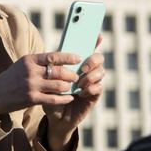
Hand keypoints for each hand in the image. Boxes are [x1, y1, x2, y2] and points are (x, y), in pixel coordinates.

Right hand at [0, 51, 80, 119]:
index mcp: (29, 60)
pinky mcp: (32, 99)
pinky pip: (54, 99)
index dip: (68, 57)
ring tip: (72, 87)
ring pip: (58, 85)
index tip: (79, 58)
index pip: (53, 56)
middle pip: (58, 71)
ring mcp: (31, 85)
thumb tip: (59, 60)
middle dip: (71, 74)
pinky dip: (64, 98)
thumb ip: (38, 62)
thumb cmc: (12, 78)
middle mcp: (31, 71)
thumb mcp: (22, 65)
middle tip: (77, 76)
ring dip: (68, 86)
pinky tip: (70, 98)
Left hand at [43, 35, 104, 150]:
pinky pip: (99, 88)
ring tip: (78, 83)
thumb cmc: (50, 93)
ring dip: (90, 76)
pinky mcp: (93, 95)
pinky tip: (81, 92)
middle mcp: (86, 71)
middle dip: (93, 60)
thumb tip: (57, 52)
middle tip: (83, 67)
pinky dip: (91, 88)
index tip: (98, 34)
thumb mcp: (49, 78)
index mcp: (76, 63)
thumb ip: (54, 66)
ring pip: (100, 72)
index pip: (88, 48)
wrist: (54, 115)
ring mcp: (91, 82)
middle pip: (98, 58)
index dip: (95, 40)